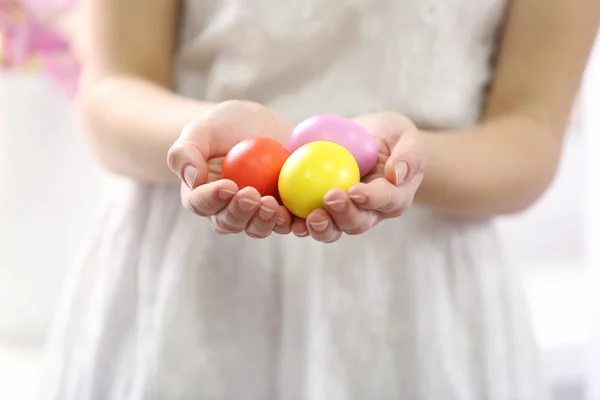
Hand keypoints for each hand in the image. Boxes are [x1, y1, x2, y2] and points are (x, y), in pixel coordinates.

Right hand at [167, 100, 294, 237]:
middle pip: (231, 222)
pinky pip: (289, 223)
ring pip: (258, 228)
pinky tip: (303, 215)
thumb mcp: (203, 129)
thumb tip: (192, 179)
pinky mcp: (283, 211)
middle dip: (241, 213)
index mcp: (204, 195)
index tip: (228, 185)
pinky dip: (295, 223)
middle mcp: (228, 210)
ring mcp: (256, 214)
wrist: (258, 127)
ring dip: (266, 221)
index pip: (202, 203)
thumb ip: (186, 151)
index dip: (213, 199)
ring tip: (274, 204)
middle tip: (254, 196)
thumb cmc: (224, 126)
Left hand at [291, 112, 426, 242]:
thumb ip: (410, 154)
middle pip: (356, 223)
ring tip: (304, 220)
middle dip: (342, 216)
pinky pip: (306, 218)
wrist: (369, 139)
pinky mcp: (320, 209)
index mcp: (393, 199)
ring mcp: (343, 214)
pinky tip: (280, 211)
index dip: (370, 199)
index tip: (355, 190)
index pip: (385, 201)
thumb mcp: (407, 136)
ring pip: (332, 229)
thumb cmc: (393, 135)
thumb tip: (396, 174)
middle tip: (328, 199)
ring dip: (318, 227)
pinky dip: (293, 219)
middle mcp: (369, 213)